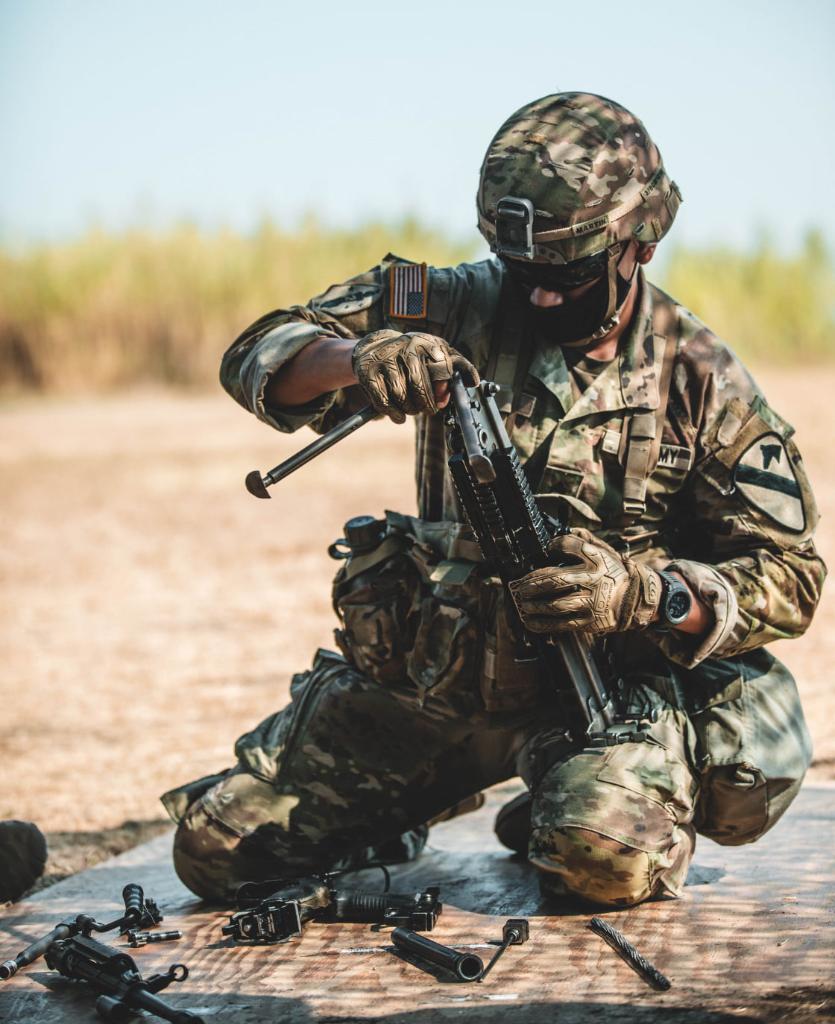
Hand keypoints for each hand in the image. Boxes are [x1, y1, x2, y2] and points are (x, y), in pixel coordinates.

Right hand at [351, 330, 478, 423]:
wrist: (373, 348)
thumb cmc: (411, 355)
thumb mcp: (434, 352)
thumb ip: (455, 366)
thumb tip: (472, 382)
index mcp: (425, 342)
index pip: (442, 368)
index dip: (444, 389)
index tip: (441, 401)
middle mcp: (404, 348)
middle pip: (419, 387)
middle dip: (426, 405)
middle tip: (427, 409)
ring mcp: (384, 361)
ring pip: (402, 397)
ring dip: (410, 410)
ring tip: (412, 409)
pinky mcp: (368, 374)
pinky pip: (384, 402)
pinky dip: (394, 414)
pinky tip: (399, 416)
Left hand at [508, 529, 662, 636]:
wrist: (633, 599)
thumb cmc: (611, 573)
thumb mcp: (604, 552)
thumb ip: (583, 541)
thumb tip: (559, 534)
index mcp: (597, 560)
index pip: (572, 546)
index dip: (556, 544)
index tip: (548, 547)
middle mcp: (594, 581)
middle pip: (558, 579)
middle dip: (533, 583)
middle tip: (520, 585)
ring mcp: (591, 603)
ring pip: (557, 604)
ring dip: (535, 604)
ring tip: (522, 602)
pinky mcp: (589, 621)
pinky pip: (561, 625)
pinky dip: (542, 623)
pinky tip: (529, 620)